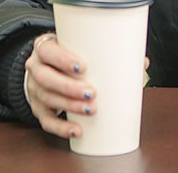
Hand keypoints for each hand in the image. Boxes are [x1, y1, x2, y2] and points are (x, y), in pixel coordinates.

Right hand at [24, 32, 150, 138]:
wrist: (45, 65)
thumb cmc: (68, 55)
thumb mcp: (80, 47)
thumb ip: (108, 51)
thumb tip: (142, 62)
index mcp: (45, 48)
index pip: (48, 51)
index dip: (63, 59)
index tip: (83, 66)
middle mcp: (36, 68)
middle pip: (47, 78)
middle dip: (69, 87)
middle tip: (91, 93)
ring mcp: (35, 90)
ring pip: (48, 99)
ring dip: (69, 107)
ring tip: (90, 110)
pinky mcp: (38, 108)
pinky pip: (46, 121)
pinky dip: (61, 128)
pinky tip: (77, 130)